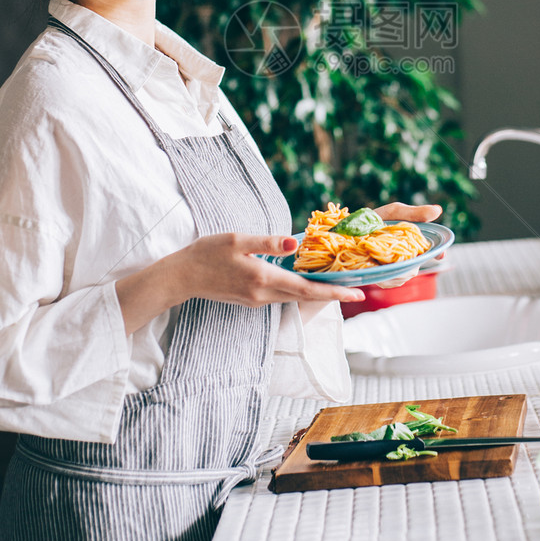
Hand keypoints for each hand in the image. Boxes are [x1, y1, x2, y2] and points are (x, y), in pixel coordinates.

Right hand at [118, 232, 362, 335]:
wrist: (181, 276)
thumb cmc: (207, 253)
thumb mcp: (237, 240)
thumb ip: (267, 242)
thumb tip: (293, 244)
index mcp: (263, 278)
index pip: (307, 289)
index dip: (335, 292)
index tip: (358, 294)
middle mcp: (263, 294)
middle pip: (305, 297)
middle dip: (332, 294)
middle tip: (357, 290)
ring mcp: (256, 300)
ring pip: (293, 297)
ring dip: (316, 293)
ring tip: (337, 284)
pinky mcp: (249, 299)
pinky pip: (281, 295)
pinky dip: (297, 290)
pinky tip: (304, 282)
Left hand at [371, 201, 444, 286]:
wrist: (348, 230)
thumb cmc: (375, 219)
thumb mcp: (394, 212)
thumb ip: (415, 213)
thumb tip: (438, 210)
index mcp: (414, 244)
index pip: (432, 252)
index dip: (437, 253)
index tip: (440, 255)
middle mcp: (409, 260)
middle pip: (414, 268)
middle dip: (406, 265)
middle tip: (391, 257)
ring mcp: (397, 272)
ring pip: (401, 276)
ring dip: (393, 271)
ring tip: (379, 261)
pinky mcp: (383, 279)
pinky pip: (388, 282)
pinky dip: (383, 276)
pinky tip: (376, 269)